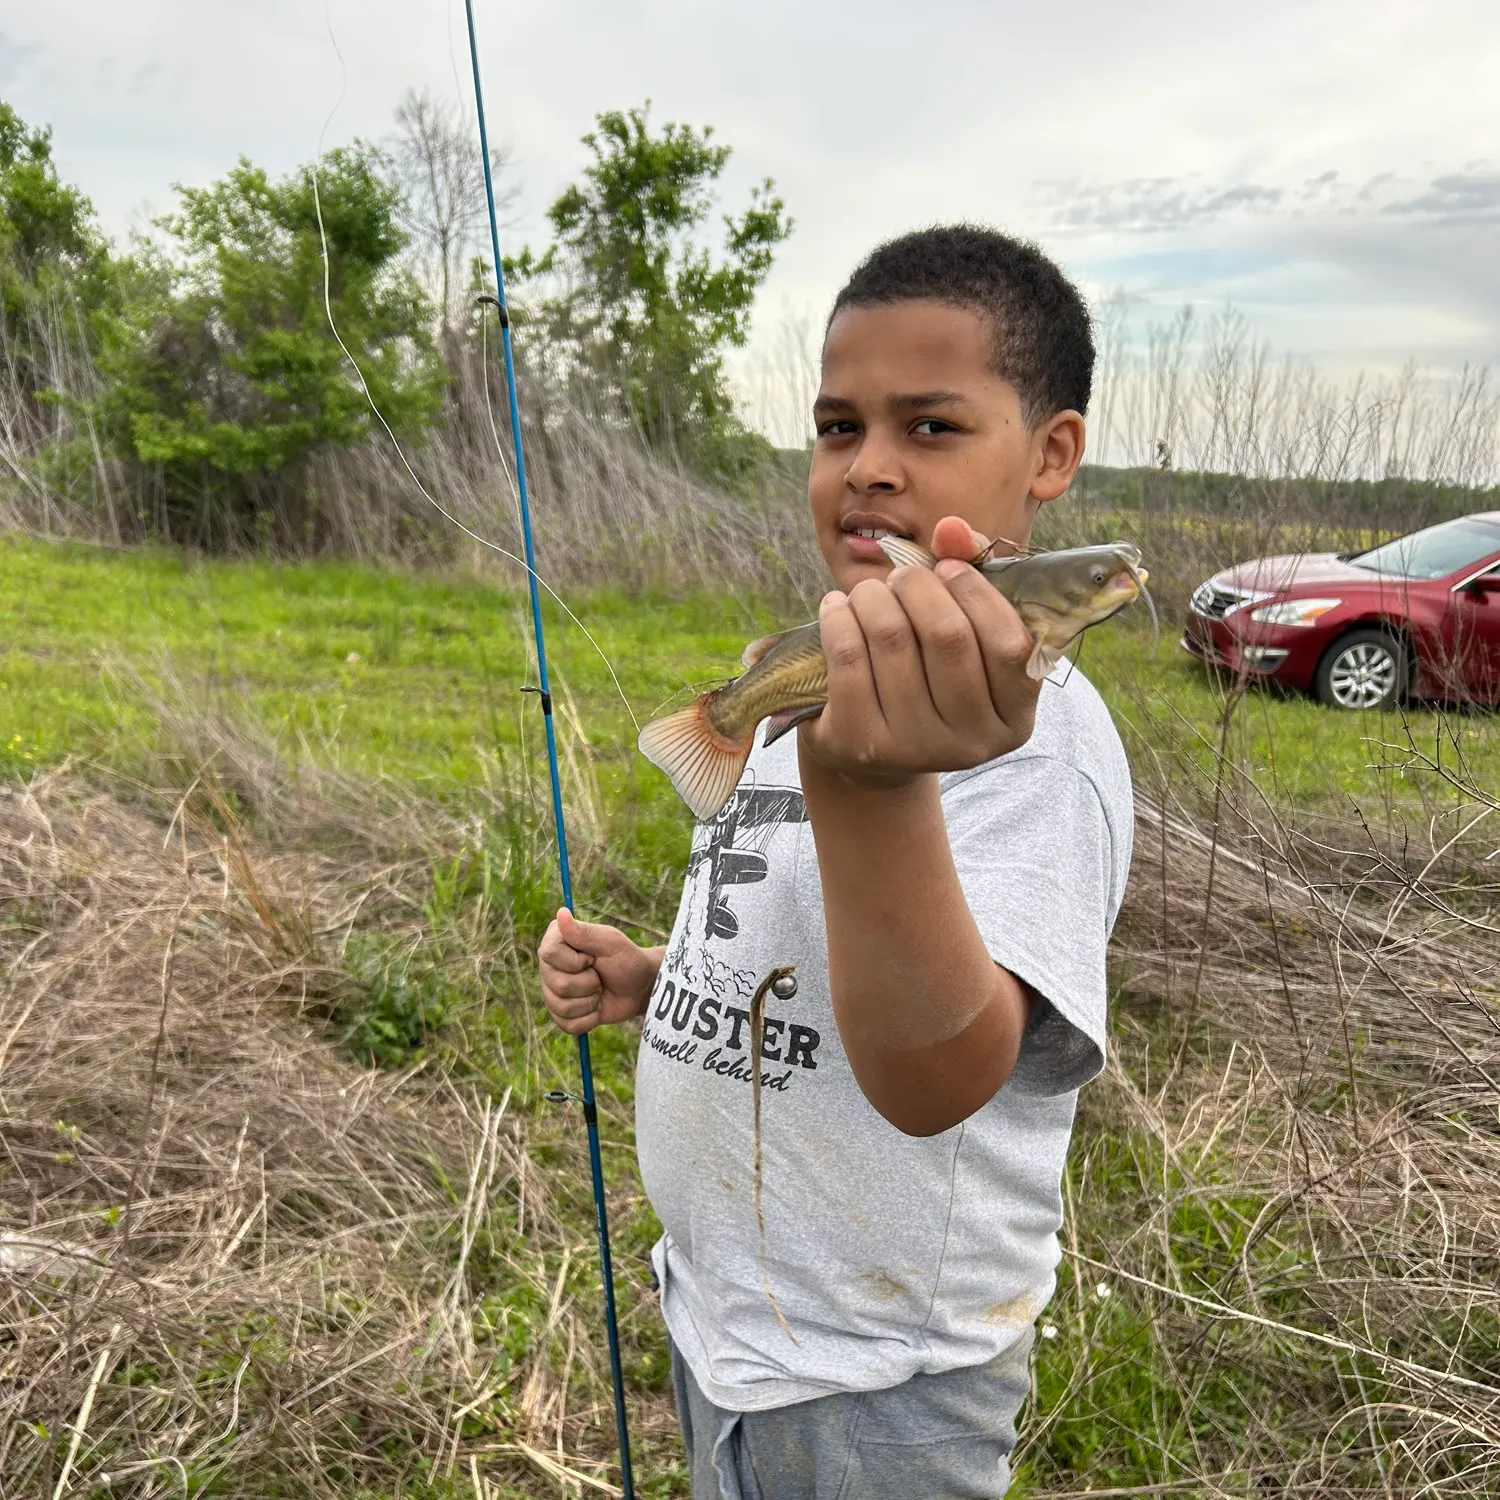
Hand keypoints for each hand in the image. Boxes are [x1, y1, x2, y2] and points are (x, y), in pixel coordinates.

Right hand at [537, 909, 661, 1035]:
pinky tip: (597, 1008)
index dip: (575, 961)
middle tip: (600, 976)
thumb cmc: (627, 959)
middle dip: (588, 983)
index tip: (593, 958)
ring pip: (561, 1007)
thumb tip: (561, 913)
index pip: (548, 953)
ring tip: (599, 991)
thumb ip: (585, 932)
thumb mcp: (611, 943)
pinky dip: (589, 1019)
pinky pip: (567, 1025)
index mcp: (557, 941)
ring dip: (589, 1002)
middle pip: (556, 983)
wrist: (640, 988)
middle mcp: (549, 966)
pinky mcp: (561, 1015)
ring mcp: (552, 991)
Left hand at [800, 515, 1039, 788]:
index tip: (947, 568)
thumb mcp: (958, 632)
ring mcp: (917, 748)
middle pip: (947, 636)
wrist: (866, 748)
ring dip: (874, 597)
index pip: (1008, 644)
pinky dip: (838, 619)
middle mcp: (973, 743)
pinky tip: (836, 609)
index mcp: (1013, 717)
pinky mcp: (864, 743)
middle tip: (901, 578)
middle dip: (918, 587)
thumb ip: (968, 576)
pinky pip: (849, 658)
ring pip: (893, 639)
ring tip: (869, 593)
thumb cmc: (923, 676)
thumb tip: (951, 528)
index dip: (976, 592)